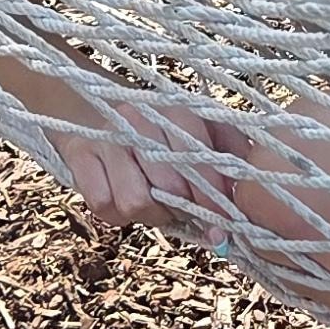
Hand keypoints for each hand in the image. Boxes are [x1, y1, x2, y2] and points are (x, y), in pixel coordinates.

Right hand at [37, 94, 251, 237]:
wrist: (92, 103)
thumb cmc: (159, 128)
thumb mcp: (201, 128)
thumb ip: (230, 152)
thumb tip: (250, 191)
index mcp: (176, 111)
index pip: (198, 160)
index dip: (211, 198)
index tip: (222, 225)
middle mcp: (139, 120)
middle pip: (167, 188)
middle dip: (178, 208)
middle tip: (180, 209)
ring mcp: (107, 138)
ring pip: (134, 201)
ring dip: (146, 213)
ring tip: (151, 201)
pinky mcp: (79, 156)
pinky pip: (101, 204)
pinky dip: (114, 212)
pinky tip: (121, 197)